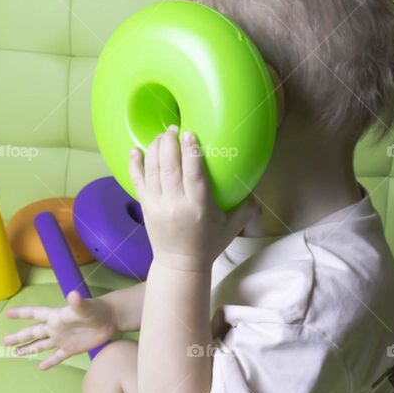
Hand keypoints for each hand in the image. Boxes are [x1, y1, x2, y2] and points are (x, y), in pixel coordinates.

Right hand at [3, 291, 116, 368]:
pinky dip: (49, 362)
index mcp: (56, 317)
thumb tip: (72, 295)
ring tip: (15, 353)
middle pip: (33, 332)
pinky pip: (57, 357)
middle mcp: (56, 328)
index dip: (22, 314)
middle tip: (4, 341)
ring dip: (29, 348)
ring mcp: (63, 339)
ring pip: (41, 345)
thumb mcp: (85, 307)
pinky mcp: (71, 349)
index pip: (35, 314)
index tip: (8, 314)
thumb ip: (77, 303)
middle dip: (19, 336)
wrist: (109, 319)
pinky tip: (40, 367)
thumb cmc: (96, 310)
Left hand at [129, 125, 256, 272]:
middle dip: (169, 143)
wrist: (180, 264)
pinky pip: (138, 182)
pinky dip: (135, 164)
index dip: (191, 152)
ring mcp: (157, 205)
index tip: (190, 133)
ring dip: (155, 149)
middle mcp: (176, 204)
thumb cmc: (209, 244)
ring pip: (153, 171)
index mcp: (199, 207)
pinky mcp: (145, 207)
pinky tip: (135, 149)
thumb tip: (258, 185)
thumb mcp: (232, 227)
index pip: (193, 175)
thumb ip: (246, 207)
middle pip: (169, 168)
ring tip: (161, 134)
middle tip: (174, 128)